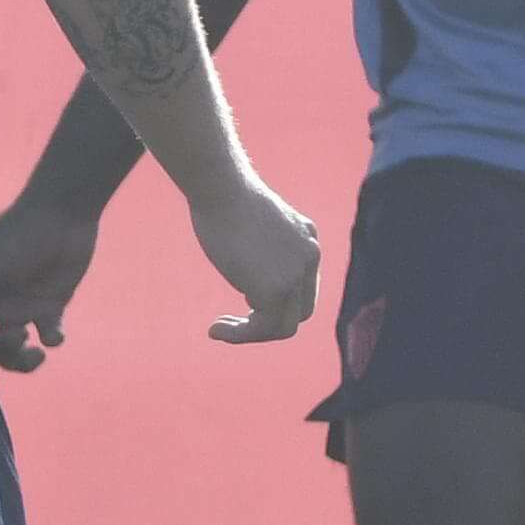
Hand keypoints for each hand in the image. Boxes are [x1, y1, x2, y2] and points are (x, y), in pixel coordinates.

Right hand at [0, 196, 102, 372]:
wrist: (58, 216)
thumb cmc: (11, 239)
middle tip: (3, 342)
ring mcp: (21, 307)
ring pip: (15, 350)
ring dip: (20, 357)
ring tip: (27, 340)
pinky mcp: (50, 306)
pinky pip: (49, 336)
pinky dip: (52, 340)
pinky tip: (53, 335)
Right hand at [190, 170, 319, 345]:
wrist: (221, 188)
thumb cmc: (223, 198)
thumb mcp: (254, 223)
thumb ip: (263, 248)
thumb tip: (252, 270)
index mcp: (307, 239)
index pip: (302, 286)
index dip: (276, 300)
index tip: (245, 302)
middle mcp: (309, 257)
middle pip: (300, 310)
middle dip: (267, 321)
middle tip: (233, 322)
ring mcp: (296, 275)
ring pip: (284, 327)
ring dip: (251, 334)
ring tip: (219, 329)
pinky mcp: (277, 290)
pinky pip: (262, 328)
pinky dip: (239, 335)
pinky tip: (215, 329)